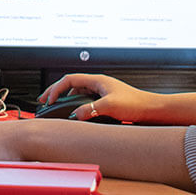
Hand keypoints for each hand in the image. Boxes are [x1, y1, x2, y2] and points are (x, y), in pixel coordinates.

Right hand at [40, 73, 161, 122]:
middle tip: (43, 100)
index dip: (56, 89)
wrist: (151, 110)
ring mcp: (101, 92)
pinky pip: (84, 101)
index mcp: (97, 80)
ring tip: (54, 107)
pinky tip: (74, 114)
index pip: (69, 80)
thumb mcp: (110, 106)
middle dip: (55, 92)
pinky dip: (75, 106)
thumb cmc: (136, 104)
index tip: (49, 100)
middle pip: (70, 85)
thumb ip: (91, 109)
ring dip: (64, 99)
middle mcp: (98, 84)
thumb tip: (76, 114)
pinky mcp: (105, 101)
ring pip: (77, 93)